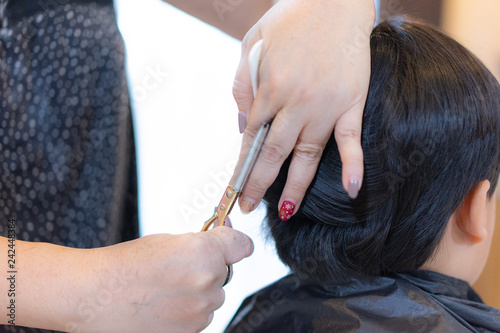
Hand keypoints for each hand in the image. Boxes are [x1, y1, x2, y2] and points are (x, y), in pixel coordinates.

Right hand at [70, 227, 252, 332]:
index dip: (235, 243)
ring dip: (198, 292)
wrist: (95, 296)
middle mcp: (208, 282)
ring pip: (213, 296)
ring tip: (165, 289)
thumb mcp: (167, 240)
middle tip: (178, 268)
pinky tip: (163, 305)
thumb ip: (201, 241)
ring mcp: (201, 311)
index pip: (243, 245)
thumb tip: (223, 236)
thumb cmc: (125, 265)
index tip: (231, 244)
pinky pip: (200, 317)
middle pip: (224, 272)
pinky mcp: (191, 332)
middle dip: (208, 268)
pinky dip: (188, 311)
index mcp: (203, 252)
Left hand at [233, 0, 374, 218]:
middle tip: (249, 208)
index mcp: (269, 89)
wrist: (334, 0)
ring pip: (308, 155)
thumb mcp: (252, 44)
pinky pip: (351, 140)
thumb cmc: (290, 20)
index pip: (252, 139)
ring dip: (296, 186)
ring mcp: (326, 106)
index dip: (242, 169)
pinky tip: (351, 190)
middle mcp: (296, 103)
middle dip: (260, 185)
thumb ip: (243, 86)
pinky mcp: (352, 103)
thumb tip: (244, 125)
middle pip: (275, 154)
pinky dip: (353, 165)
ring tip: (286, 211)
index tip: (234, 191)